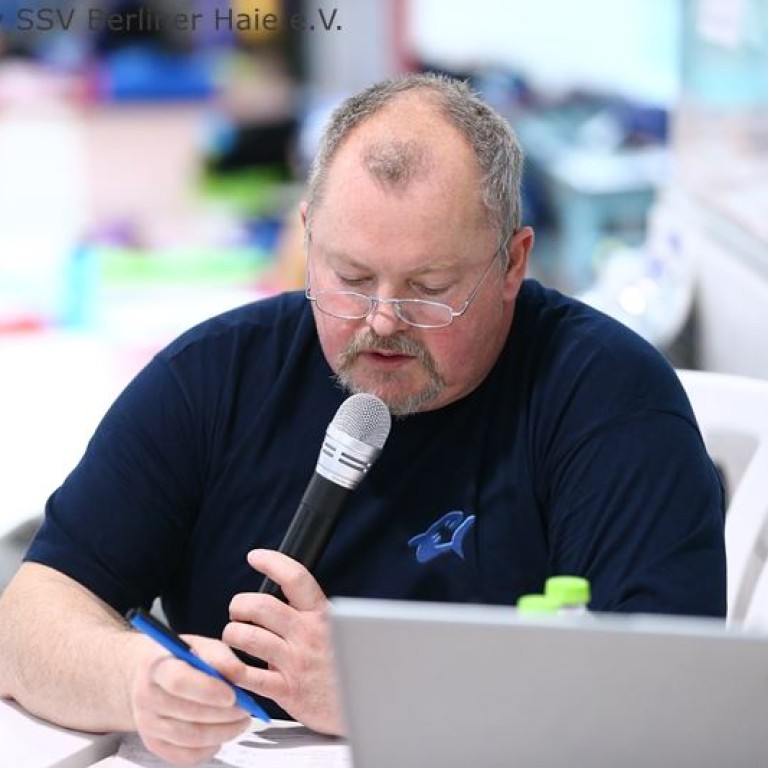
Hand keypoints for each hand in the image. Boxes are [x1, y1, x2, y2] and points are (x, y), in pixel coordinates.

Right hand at [130, 634, 251, 765]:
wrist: (153, 677)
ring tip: (241, 720)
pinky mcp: (154, 744)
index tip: (232, 695)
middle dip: (224, 714)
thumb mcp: (201, 645)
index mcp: (157, 666)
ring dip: (223, 731)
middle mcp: (146, 697)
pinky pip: (185, 756)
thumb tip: (238, 674)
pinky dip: (210, 748)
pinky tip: (223, 734)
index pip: (178, 682)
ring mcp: (147, 724)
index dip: (208, 690)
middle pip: (187, 713)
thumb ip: (220, 656)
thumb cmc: (183, 659)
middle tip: (247, 708)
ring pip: (189, 738)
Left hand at [222, 549, 343, 735]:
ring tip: (234, 636)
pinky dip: (230, 668)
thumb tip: (280, 599)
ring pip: (248, 637)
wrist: (368, 705)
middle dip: (240, 604)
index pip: (296, 577)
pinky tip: (229, 665)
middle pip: (262, 606)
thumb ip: (310, 615)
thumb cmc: (346, 666)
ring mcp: (296, 662)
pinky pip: (247, 675)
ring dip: (232, 633)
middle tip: (238, 610)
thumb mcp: (338, 629)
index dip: (272, 562)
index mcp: (321, 615)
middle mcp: (308, 634)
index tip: (255, 557)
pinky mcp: (287, 691)